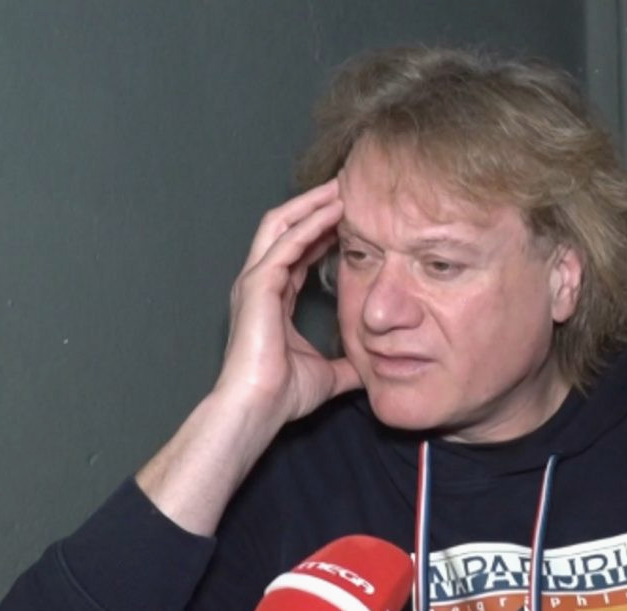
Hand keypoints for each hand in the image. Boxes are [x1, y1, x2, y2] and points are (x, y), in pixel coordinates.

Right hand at [212, 178, 361, 424]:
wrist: (257, 407)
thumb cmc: (282, 394)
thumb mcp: (326, 373)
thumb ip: (346, 365)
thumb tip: (371, 368)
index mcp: (272, 298)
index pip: (297, 251)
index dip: (321, 231)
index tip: (349, 217)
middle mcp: (260, 283)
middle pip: (285, 227)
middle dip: (313, 204)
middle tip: (345, 187)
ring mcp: (255, 281)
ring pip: (282, 224)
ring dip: (312, 204)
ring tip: (340, 188)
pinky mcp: (257, 284)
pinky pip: (286, 242)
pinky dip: (310, 223)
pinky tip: (333, 211)